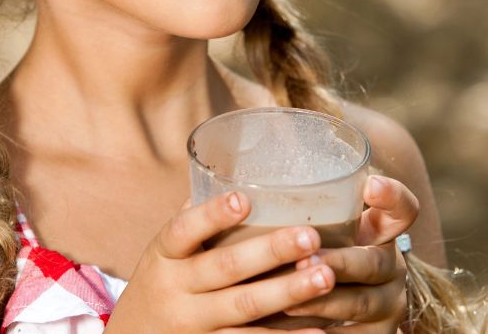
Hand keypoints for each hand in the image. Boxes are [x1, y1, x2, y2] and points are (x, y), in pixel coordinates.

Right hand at [105, 191, 336, 333]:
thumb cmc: (161, 283)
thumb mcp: (165, 253)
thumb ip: (196, 219)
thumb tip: (237, 170)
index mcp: (164, 255)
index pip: (183, 230)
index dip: (211, 216)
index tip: (243, 199)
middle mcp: (176, 289)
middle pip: (224, 268)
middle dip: (270, 252)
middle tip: (310, 236)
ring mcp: (194, 324)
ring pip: (244, 308)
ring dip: (287, 292)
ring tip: (325, 276)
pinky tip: (320, 330)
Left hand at [282, 175, 418, 332]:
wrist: (339, 308)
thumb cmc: (315, 252)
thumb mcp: (320, 229)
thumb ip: (304, 210)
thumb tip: (243, 189)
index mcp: (382, 233)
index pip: (401, 209)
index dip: (392, 196)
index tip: (370, 185)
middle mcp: (391, 267)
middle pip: (374, 263)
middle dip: (339, 263)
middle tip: (303, 261)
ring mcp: (388, 304)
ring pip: (362, 304)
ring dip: (325, 303)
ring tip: (288, 302)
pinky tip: (291, 331)